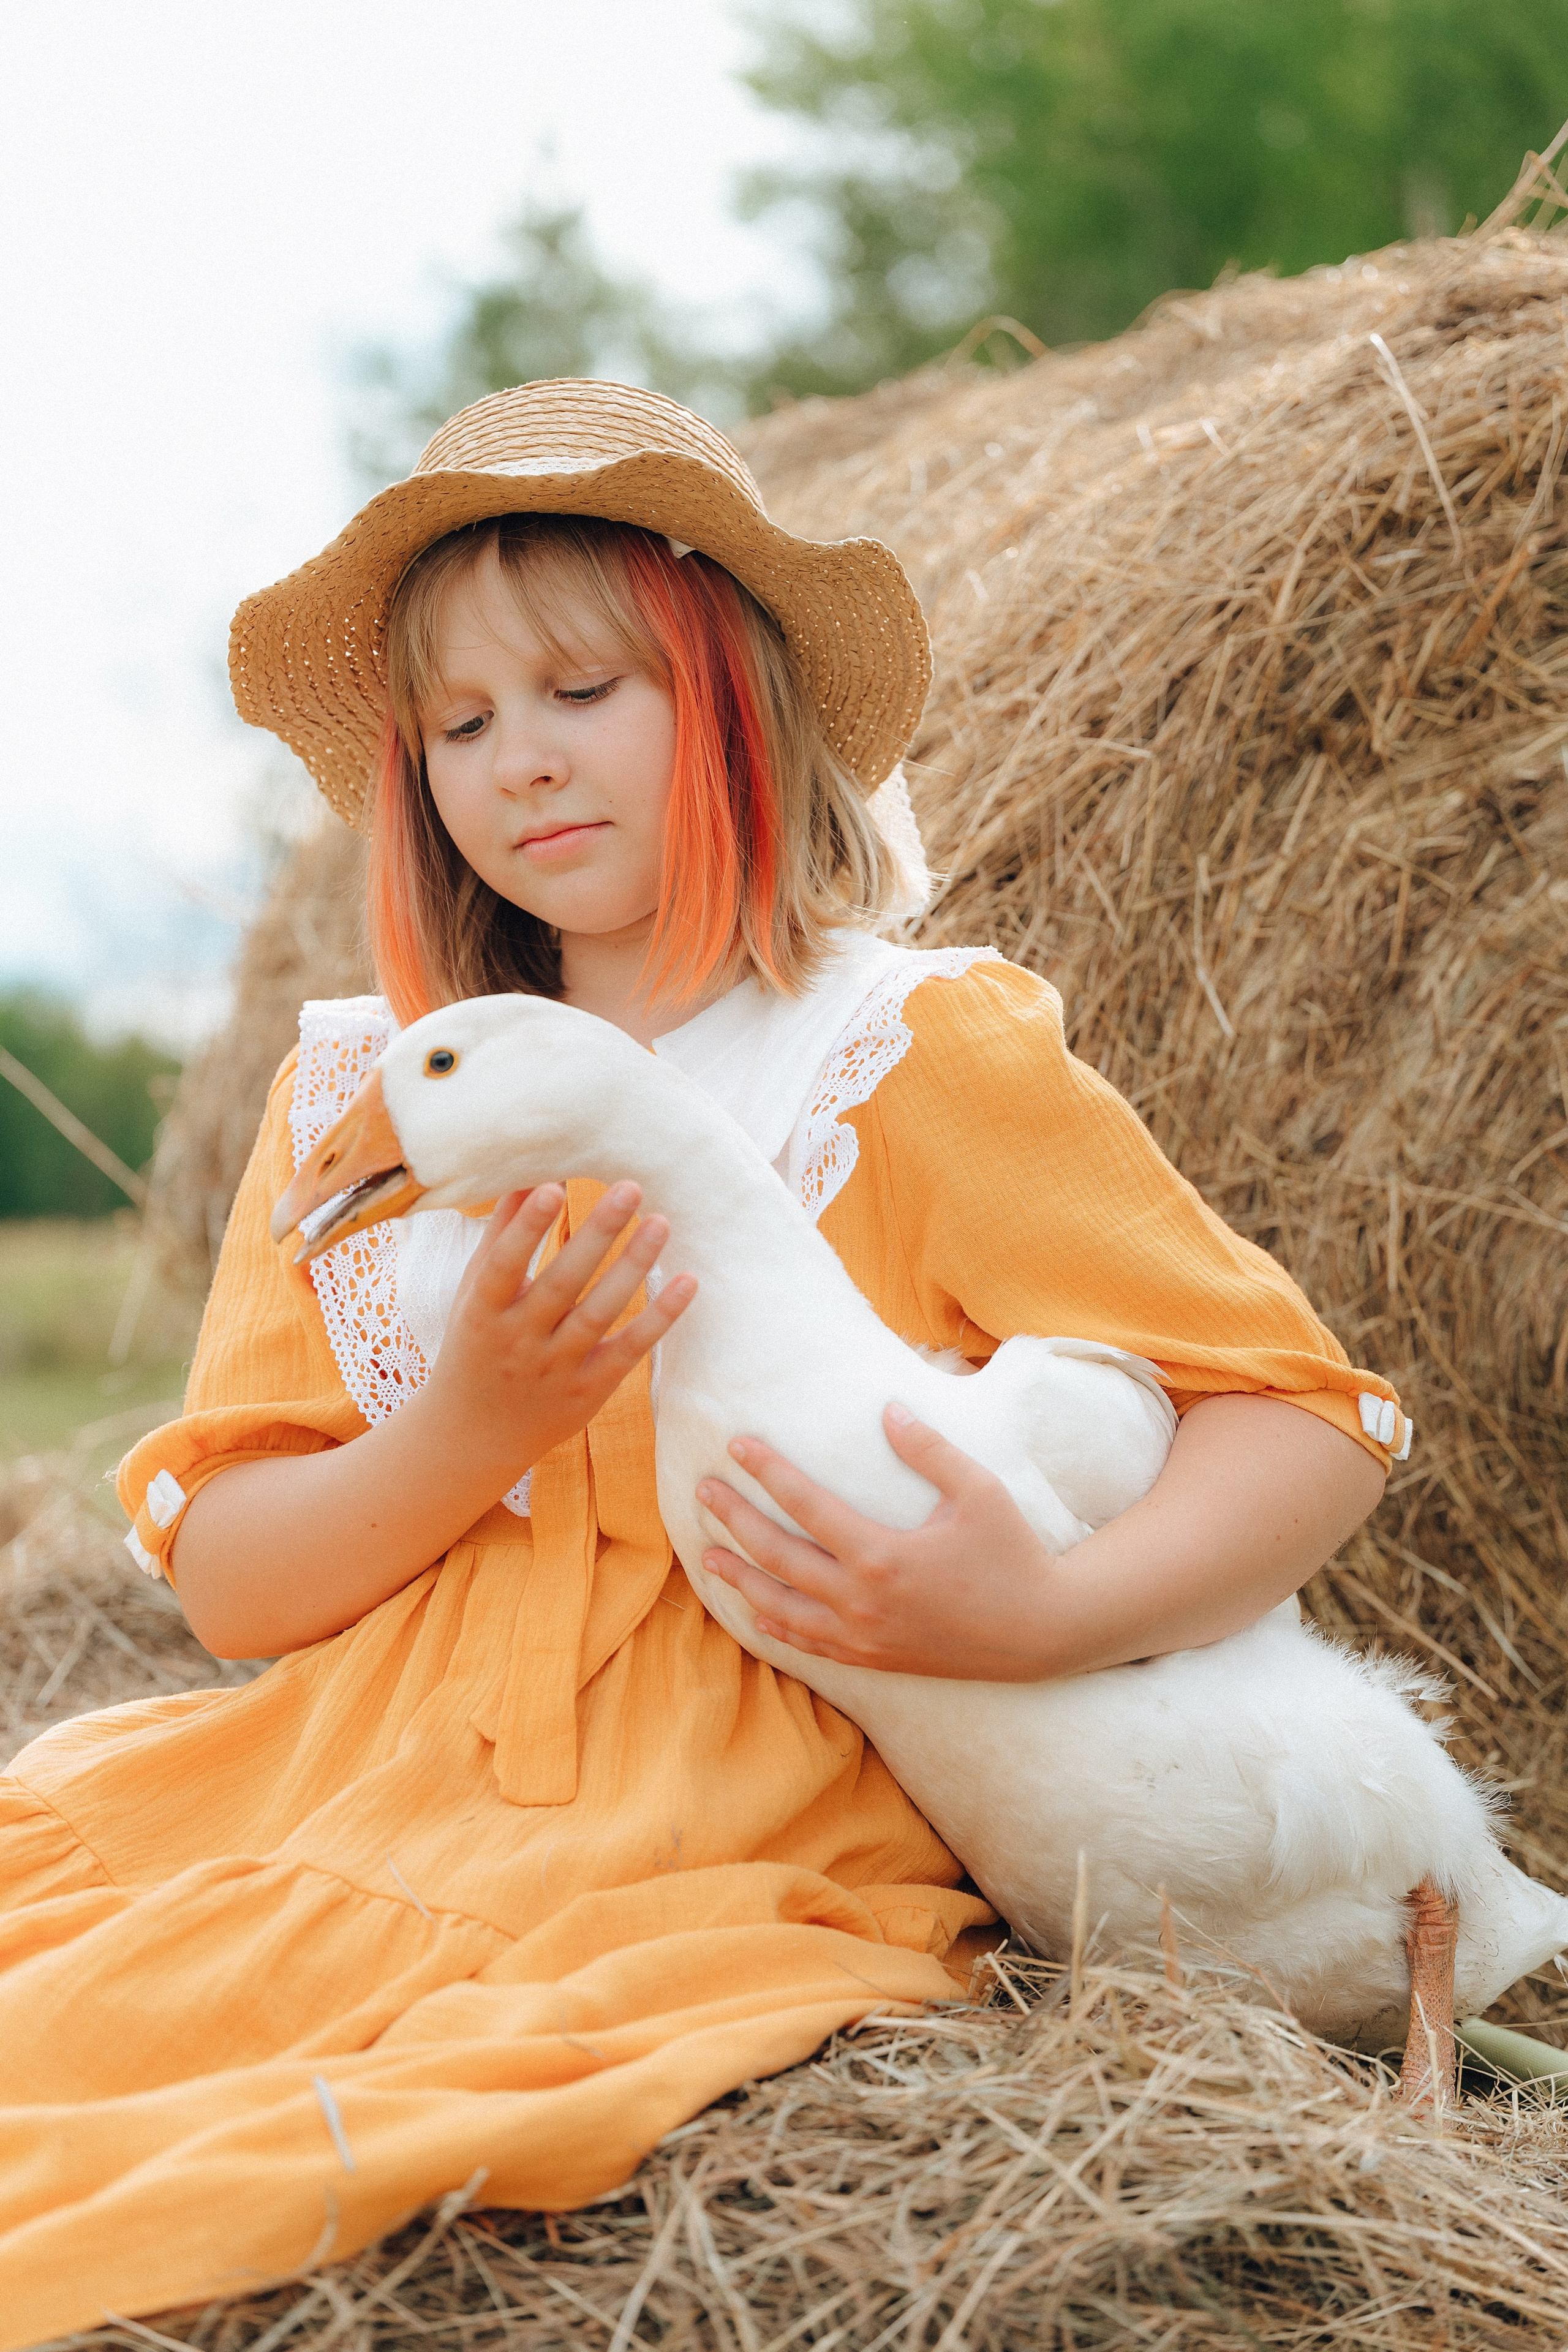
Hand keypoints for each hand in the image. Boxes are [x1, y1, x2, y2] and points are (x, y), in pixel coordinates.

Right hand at [431, 1181, 695, 1476]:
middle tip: (631, 1188)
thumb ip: (500, 1237)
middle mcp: (518, 1340)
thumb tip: (527, 1176)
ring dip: (633, 1267)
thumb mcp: (474, 1294)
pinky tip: (686, 1282)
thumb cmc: (476, 1345)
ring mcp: (555, 1368)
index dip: (528, 1228)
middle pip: (561, 1284)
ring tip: (661, 1223)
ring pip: (599, 1314)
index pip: (505, 1265)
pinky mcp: (589, 1390)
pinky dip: (659, 1318)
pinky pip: (629, 1349)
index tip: (554, 1187)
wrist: (475, 1434)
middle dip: (597, 1235)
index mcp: (483, 1311)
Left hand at [697, 1404, 1056, 1681]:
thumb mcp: (979, 1490)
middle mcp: (861, 1599)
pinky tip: (755, 1610)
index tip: (738, 1445)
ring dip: (740, 1578)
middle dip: (734, 1521)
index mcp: (881, 1554)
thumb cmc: (1013, 1554)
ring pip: (781, 1606)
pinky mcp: (873, 1658)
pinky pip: (808, 1643)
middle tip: (703, 1492)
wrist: (1042, 1632)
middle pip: (777, 1555)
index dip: (768, 1471)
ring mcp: (863, 1634)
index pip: (805, 1505)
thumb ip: (929, 1449)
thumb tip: (888, 1410)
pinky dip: (774, 1625)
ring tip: (708, 1556)